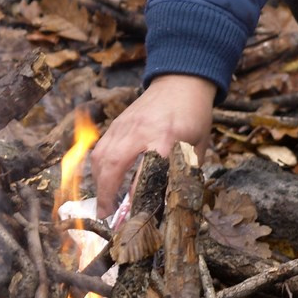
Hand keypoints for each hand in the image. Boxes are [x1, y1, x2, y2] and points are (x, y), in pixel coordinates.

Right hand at [90, 74, 216, 216]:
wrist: (182, 81)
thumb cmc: (194, 115)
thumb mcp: (198, 145)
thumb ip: (185, 172)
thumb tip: (175, 201)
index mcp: (166, 136)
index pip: (146, 169)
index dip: (137, 194)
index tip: (133, 216)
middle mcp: (140, 130)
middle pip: (114, 163)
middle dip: (106, 193)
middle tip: (106, 215)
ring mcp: (125, 124)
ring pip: (102, 156)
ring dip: (99, 183)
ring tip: (104, 204)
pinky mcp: (118, 123)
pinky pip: (101, 147)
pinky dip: (99, 168)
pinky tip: (104, 182)